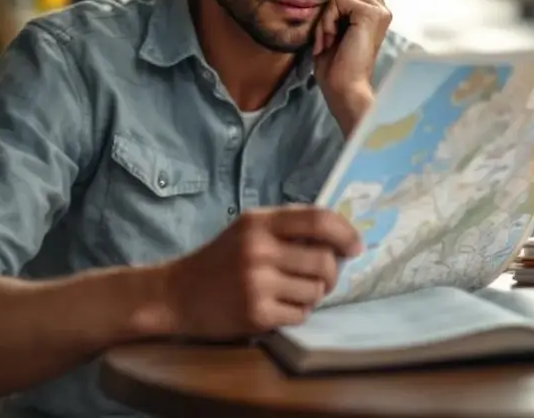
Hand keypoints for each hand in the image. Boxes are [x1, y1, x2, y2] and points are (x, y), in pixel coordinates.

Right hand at [159, 206, 361, 339]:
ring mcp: (257, 283)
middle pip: (324, 260)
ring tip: (290, 292)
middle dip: (331, 273)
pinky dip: (295, 313)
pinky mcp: (256, 314)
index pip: (318, 219)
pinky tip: (276, 307)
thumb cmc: (220, 260)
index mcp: (259, 222)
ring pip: (316, 290)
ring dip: (311, 295)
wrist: (177, 295)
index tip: (356, 246)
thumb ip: (288, 228)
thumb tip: (339, 237)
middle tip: (320, 278)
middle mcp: (258, 249)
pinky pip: (300, 314)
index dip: (345, 232)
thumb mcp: (248, 230)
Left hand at [314, 0, 391, 134]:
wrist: (343, 90)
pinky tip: (331, 41)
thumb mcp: (327, 26)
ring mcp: (381, 7)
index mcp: (371, 4)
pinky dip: (329, 20)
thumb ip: (331, 3)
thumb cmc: (332, 64)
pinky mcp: (376, 14)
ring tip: (327, 39)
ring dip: (326, 14)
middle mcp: (381, 3)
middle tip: (326, 33)